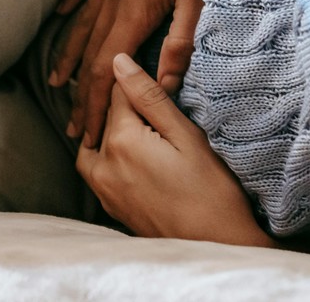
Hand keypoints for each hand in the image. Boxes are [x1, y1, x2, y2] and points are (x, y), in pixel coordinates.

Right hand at [51, 0, 251, 146]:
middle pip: (90, 52)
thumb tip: (165, 82)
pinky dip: (72, 5)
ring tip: (56, 82)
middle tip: (71, 128)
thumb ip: (181, 37)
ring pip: (82, 21)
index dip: (93, 104)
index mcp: (135, 7)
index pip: (106, 68)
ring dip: (69, 55)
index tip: (85, 133)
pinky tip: (61, 16)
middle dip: (80, 93)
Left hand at [75, 54, 273, 245]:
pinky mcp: (111, 207)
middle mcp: (103, 165)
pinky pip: (96, 172)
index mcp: (121, 140)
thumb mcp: (187, 136)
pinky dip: (107, 157)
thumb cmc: (212, 191)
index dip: (135, 80)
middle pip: (104, 118)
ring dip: (109, 132)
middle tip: (153, 104)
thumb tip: (119, 62)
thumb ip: (149, 97)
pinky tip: (132, 156)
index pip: (116, 92)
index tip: (152, 77)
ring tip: (139, 129)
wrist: (217, 247)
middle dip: (124, 106)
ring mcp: (104, 190)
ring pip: (93, 145)